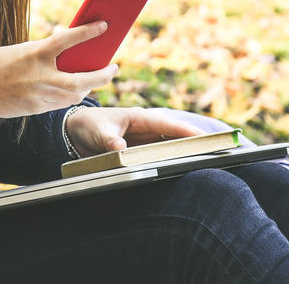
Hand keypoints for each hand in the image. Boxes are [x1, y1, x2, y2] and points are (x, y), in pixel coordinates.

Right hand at [0, 22, 117, 118]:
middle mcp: (41, 76)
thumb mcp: (21, 50)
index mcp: (35, 54)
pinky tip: (79, 89)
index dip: (88, 31)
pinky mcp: (37, 109)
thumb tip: (68, 53)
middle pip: (82, 79)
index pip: (67, 39)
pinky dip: (74, 95)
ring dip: (90, 87)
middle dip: (102, 76)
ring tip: (100, 77)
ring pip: (75, 95)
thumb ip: (45, 51)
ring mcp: (40, 96)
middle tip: (114, 67)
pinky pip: (63, 103)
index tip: (104, 24)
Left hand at [66, 107, 201, 156]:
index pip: (166, 124)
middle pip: (173, 136)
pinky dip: (168, 161)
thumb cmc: (88, 124)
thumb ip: (109, 139)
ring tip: (203, 161)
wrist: (74, 131)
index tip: (202, 136)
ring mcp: (144, 140)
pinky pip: (158, 156)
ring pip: (168, 146)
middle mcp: (145, 128)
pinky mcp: (139, 151)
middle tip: (213, 150)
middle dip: (192, 142)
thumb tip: (120, 147)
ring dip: (183, 152)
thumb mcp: (97, 131)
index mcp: (139, 118)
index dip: (184, 130)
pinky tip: (179, 170)